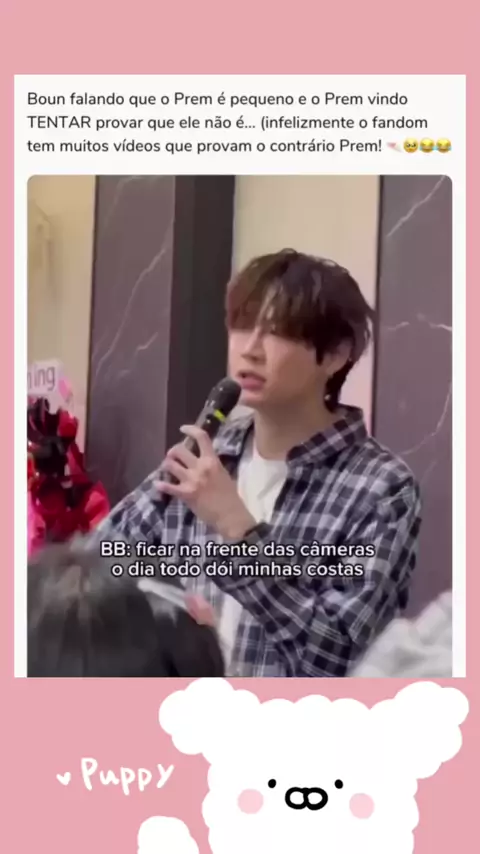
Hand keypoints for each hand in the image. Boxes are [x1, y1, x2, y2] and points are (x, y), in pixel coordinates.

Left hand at [156, 425, 255, 539]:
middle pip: (178, 450)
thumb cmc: (230, 495)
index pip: (201, 437)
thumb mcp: (223, 474)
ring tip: (168, 469)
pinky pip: (168, 487)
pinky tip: (158, 485)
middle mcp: (200, 467)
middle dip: (172, 452)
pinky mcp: (185, 494)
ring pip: (170, 465)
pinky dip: (161, 485)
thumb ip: (212, 464)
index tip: (182, 429)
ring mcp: (191, 480)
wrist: (230, 515)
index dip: (190, 429)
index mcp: (212, 460)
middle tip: (173, 457)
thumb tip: (202, 458)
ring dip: (167, 466)